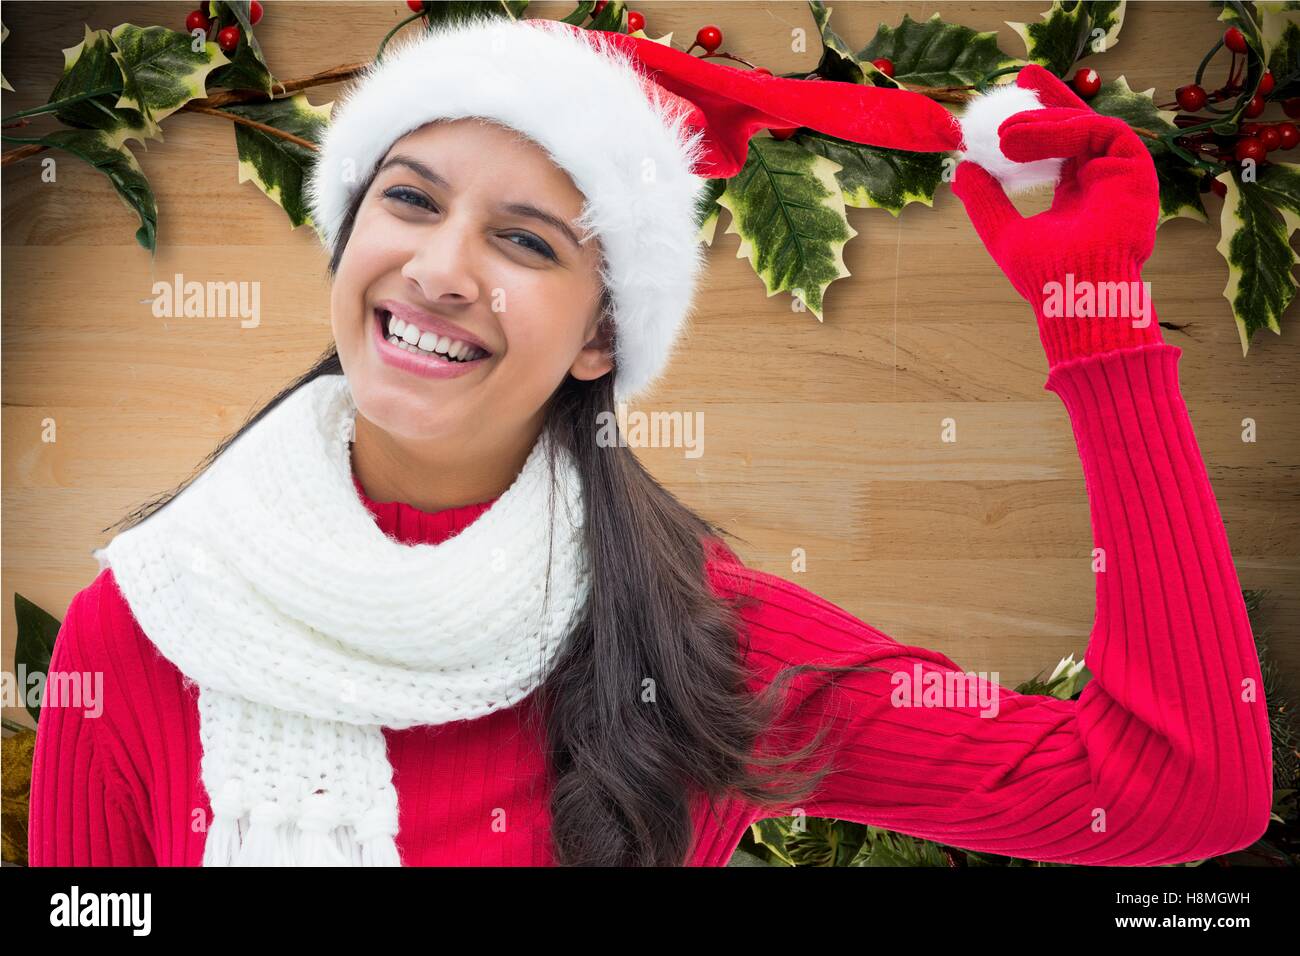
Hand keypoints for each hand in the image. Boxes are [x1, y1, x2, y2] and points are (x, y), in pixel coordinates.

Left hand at [952, 65, 1162, 366]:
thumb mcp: (1004, 232)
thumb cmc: (1044, 279)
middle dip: (1052, 96)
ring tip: (1005, 134)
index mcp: (1076, 192)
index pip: (1059, 143)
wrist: (1074, 299)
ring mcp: (1121, 175)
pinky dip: (1066, 129)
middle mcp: (1101, 179)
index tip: (1017, 91)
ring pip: (1088, 126)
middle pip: (1080, 123)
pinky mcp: (1138, 170)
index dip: (1041, 114)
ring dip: (1046, 121)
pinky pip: (1104, 132)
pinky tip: (1029, 138)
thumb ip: (986, 202)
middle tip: (1022, 77)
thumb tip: (961, 170)